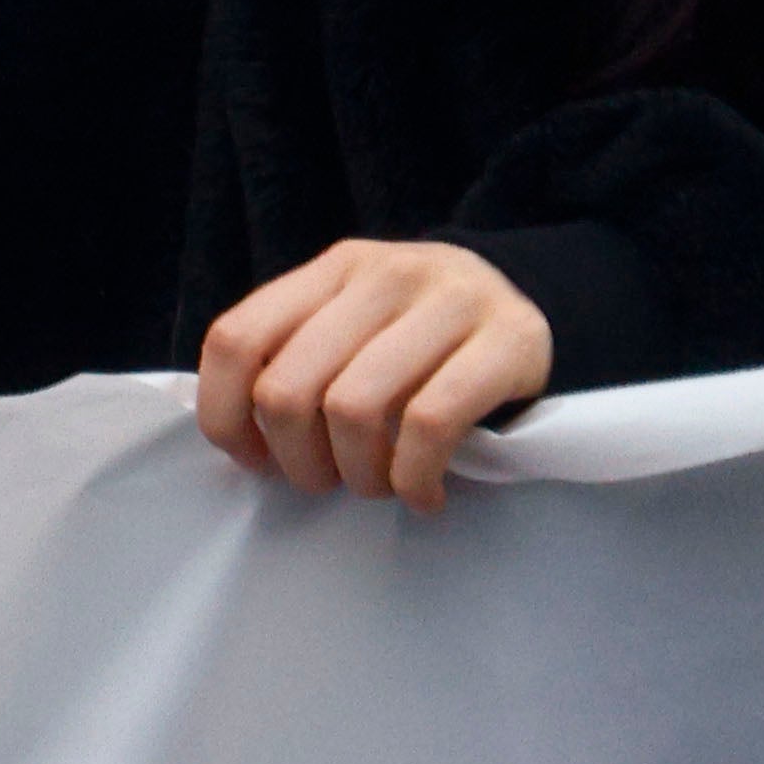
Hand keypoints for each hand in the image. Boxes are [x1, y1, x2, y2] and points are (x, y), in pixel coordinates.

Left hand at [198, 236, 552, 509]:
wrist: (537, 300)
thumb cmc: (427, 334)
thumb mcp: (357, 321)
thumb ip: (299, 354)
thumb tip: (240, 434)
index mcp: (331, 268)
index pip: (236, 339)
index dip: (225, 413)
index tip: (253, 459)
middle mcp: (383, 276)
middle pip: (288, 387)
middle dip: (296, 458)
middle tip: (324, 479)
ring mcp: (448, 302)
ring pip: (353, 409)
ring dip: (356, 472)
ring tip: (376, 486)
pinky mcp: (509, 341)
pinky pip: (430, 424)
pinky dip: (413, 476)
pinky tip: (422, 494)